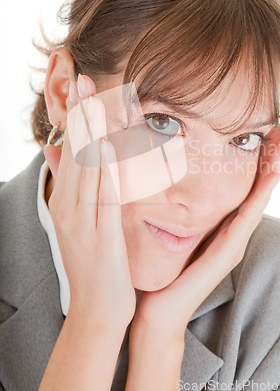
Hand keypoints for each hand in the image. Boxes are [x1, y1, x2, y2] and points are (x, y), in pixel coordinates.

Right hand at [44, 75, 134, 330]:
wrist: (97, 309)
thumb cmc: (95, 263)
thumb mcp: (80, 221)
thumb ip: (74, 187)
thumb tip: (61, 154)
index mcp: (66, 202)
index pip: (70, 151)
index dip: (75, 119)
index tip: (81, 88)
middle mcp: (69, 208)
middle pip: (73, 154)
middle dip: (79, 116)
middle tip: (83, 80)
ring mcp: (82, 222)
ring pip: (85, 170)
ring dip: (89, 134)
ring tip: (93, 101)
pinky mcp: (100, 236)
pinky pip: (103, 197)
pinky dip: (104, 170)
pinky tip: (107, 148)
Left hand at [133, 119, 279, 333]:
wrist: (158, 309)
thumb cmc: (164, 268)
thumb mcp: (173, 227)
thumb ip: (179, 205)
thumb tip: (167, 169)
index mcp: (225, 222)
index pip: (249, 183)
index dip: (263, 155)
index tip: (274, 126)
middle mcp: (235, 230)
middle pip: (261, 186)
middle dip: (277, 154)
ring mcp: (235, 242)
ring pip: (260, 198)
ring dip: (276, 168)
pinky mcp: (227, 254)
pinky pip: (246, 219)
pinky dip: (261, 196)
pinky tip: (272, 176)